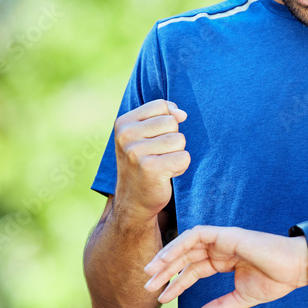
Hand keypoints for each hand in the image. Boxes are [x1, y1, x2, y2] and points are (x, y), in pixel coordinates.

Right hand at [113, 99, 188, 220]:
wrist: (133, 201)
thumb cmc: (143, 163)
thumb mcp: (145, 134)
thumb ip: (162, 116)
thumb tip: (182, 114)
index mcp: (123, 123)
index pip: (161, 106)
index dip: (166, 121)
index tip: (154, 139)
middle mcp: (126, 135)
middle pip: (172, 122)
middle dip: (172, 139)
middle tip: (157, 155)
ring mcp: (136, 152)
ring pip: (179, 139)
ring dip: (176, 154)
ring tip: (161, 164)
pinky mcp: (151, 169)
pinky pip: (183, 157)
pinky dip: (180, 167)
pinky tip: (165, 174)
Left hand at [142, 226, 307, 307]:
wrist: (295, 268)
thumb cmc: (275, 280)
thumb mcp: (241, 299)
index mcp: (222, 261)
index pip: (192, 270)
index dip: (176, 283)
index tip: (161, 297)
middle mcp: (219, 248)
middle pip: (185, 257)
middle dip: (165, 271)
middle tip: (147, 286)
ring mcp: (221, 239)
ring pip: (185, 244)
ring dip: (167, 257)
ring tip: (151, 272)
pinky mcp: (225, 234)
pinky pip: (196, 235)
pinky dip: (180, 244)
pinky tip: (167, 258)